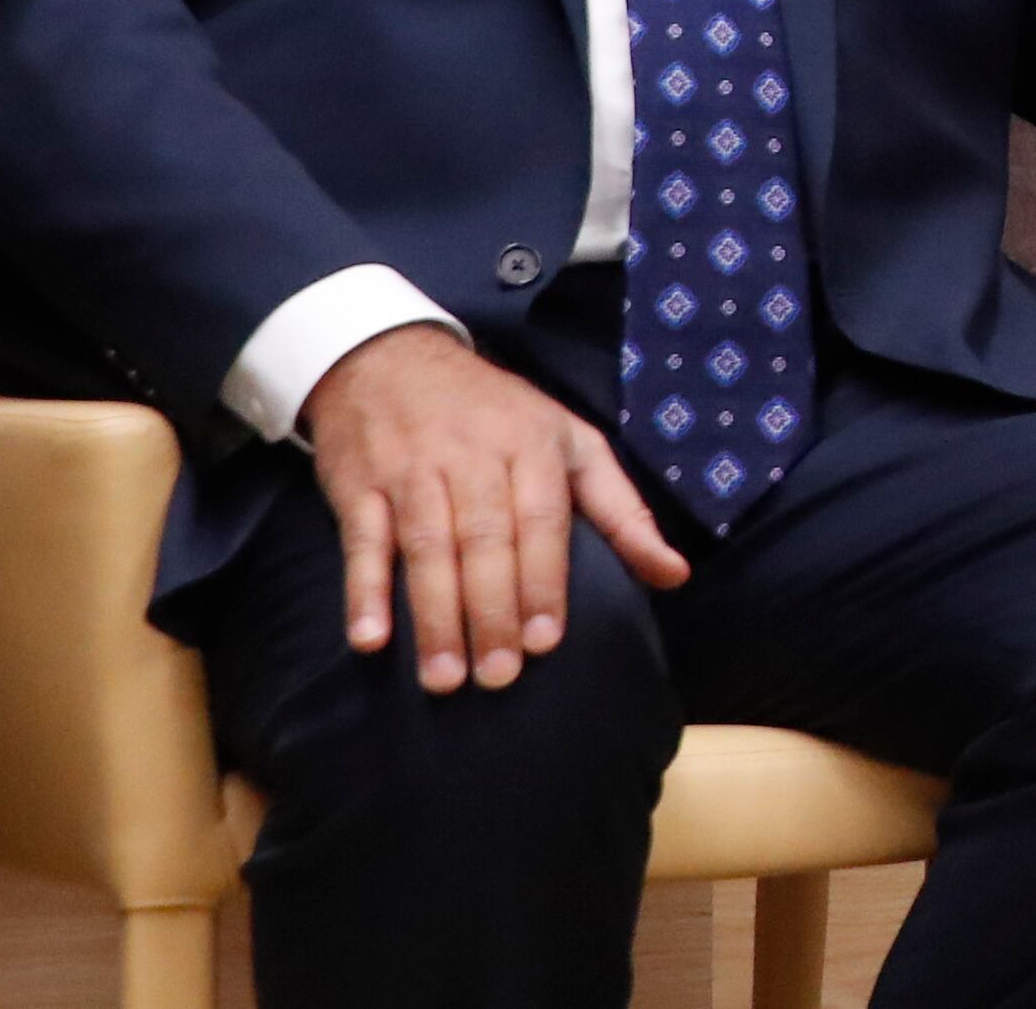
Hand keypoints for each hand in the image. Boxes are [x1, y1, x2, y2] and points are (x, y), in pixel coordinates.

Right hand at [302, 325, 687, 693]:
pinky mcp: (360, 486)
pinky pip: (363, 543)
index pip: (541, 520)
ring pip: (426, 548)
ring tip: (444, 678)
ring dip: (434, 616)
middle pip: (484, 540)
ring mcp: (412, 471)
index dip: (542, 581)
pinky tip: (369, 639)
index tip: (544, 641)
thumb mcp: (570, 442)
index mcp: (532, 446)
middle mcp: (472, 457)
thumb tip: (675, 575)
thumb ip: (622, 511)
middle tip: (498, 677)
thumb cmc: (496, 414)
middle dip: (492, 611)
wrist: (390, 358)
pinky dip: (364, 592)